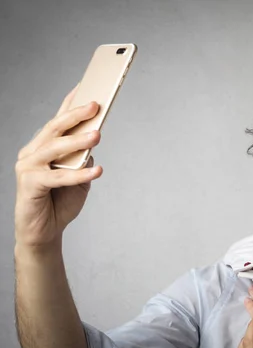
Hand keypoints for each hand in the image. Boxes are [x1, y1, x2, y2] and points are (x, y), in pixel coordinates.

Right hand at [14, 85, 101, 246]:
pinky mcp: (29, 184)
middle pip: (55, 128)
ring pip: (54, 148)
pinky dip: (79, 175)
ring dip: (77, 141)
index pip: (58, 120)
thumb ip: (83, 157)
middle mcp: (33, 152)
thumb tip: (94, 137)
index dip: (71, 102)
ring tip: (97, 135)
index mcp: (44, 146)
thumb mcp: (79, 176)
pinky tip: (97, 171)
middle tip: (95, 105)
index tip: (87, 86)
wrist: (45, 231)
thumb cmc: (61, 201)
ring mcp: (28, 167)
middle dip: (76, 115)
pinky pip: (57, 177)